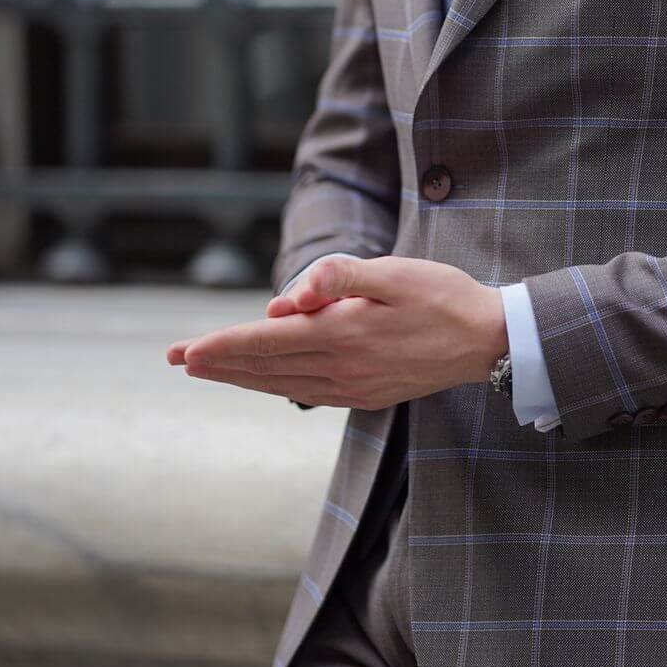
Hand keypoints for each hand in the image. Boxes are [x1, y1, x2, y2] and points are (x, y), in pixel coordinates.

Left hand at [165, 254, 508, 411]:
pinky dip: (277, 385)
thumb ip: (340, 278)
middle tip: (176, 360)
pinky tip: (265, 380)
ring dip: (241, 377)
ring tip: (207, 369)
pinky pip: (308, 392)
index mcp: (344, 335)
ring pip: (282, 384)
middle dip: (218, 364)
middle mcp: (343, 370)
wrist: (490, 341)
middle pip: (265, 369)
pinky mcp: (368, 394)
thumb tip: (290, 295)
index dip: (223, 346)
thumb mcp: (394, 272)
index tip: (184, 352)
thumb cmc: (443, 296)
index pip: (267, 342)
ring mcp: (355, 388)